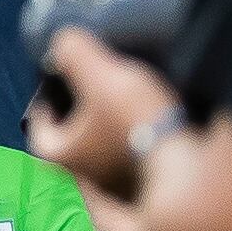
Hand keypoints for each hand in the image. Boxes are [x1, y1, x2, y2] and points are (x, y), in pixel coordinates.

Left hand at [27, 26, 181, 203]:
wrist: (191, 163)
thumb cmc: (138, 123)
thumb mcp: (99, 74)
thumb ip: (74, 53)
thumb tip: (63, 42)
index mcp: (62, 156)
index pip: (40, 127)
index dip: (46, 101)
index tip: (57, 83)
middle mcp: (88, 178)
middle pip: (75, 139)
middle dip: (82, 113)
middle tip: (95, 87)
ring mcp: (120, 188)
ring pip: (106, 150)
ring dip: (113, 127)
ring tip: (127, 99)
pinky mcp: (151, 188)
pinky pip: (137, 160)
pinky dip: (140, 140)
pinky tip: (154, 121)